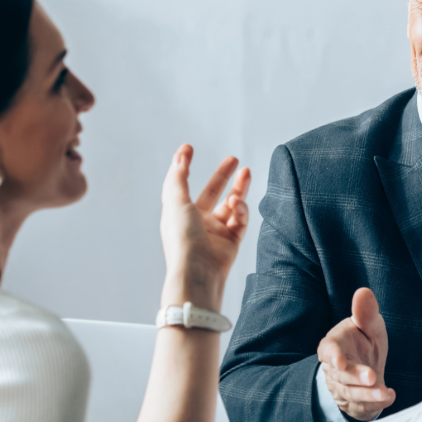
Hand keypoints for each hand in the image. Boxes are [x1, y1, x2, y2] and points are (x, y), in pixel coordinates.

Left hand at [160, 145, 250, 312]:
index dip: (185, 166)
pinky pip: (239, 220)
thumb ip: (178, 177)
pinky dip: (240, 210)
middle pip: (212, 192)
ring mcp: (215, 231)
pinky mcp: (232, 241)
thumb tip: (179, 155)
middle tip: (234, 160)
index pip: (182, 184)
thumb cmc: (182, 240)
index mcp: (179, 212)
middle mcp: (197, 221)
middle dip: (223, 176)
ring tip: (246, 172)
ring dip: (238, 189)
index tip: (189, 148)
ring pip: (230, 205)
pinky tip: (237, 205)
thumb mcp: (176, 203)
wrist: (198, 273)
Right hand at [317, 288, 394, 419]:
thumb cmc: (363, 341)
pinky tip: (389, 397)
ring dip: (368, 395)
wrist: (365, 366)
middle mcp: (335, 368)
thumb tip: (363, 291)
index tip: (339, 361)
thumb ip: (365, 312)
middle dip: (356, 377)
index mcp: (335, 344)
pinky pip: (362, 407)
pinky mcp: (353, 403)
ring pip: (352, 394)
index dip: (332, 356)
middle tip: (372, 376)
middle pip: (341, 375)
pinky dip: (376, 404)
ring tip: (385, 393)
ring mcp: (342, 388)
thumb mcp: (368, 325)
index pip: (328, 350)